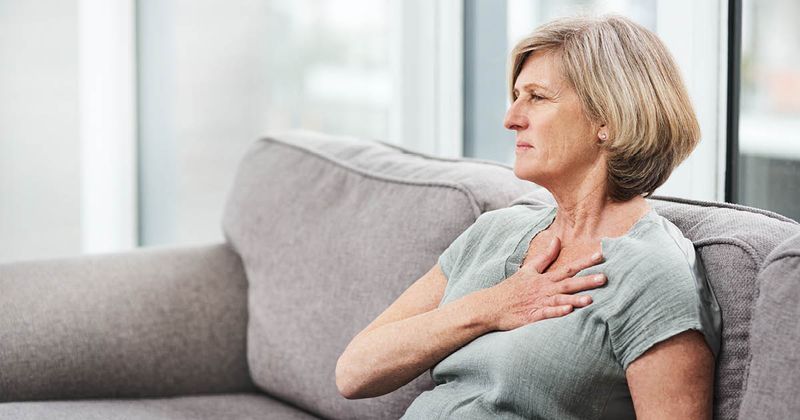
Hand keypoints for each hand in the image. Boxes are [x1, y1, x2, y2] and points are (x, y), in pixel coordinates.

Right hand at [480, 236, 605, 330]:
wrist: (492, 305)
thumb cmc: (512, 288)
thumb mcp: (528, 269)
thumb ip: (545, 256)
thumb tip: (557, 239)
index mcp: (545, 278)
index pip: (568, 268)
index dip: (585, 262)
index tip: (601, 255)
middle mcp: (545, 289)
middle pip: (568, 283)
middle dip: (587, 281)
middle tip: (605, 277)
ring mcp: (539, 303)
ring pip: (560, 299)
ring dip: (575, 299)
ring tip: (591, 299)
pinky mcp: (533, 316)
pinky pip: (547, 314)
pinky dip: (557, 312)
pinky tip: (568, 311)